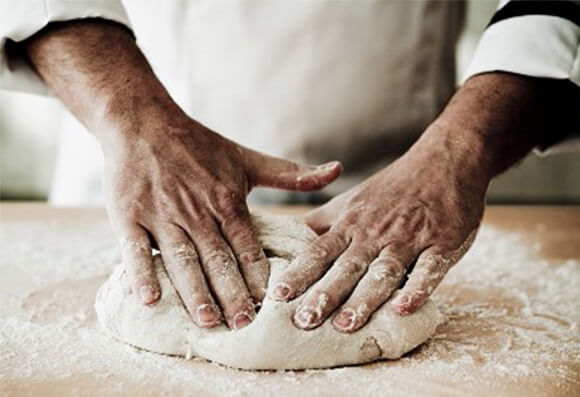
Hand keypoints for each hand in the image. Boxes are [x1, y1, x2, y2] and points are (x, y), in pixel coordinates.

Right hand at [104, 111, 341, 329]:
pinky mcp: (129, 215)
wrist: (143, 121)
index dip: (259, 277)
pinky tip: (149, 300)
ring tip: (207, 320)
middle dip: (232, 293)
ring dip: (194, 291)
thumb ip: (291, 173)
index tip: (271, 306)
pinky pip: (135, 249)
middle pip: (218, 259)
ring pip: (182, 259)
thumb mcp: (247, 159)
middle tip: (244, 325)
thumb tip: (338, 170)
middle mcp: (197, 211)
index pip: (248, 246)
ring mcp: (162, 215)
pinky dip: (141, 273)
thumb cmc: (198, 144)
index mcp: (227, 201)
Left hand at [268, 69, 579, 332]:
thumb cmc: (393, 186)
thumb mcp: (352, 200)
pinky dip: (417, 289)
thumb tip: (293, 236)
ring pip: (383, 272)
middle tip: (305, 321)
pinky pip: (429, 270)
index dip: (299, 274)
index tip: (277, 296)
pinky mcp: (441, 244)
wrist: (444, 161)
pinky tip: (403, 309)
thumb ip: (324, 221)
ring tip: (346, 325)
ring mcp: (408, 239)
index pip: (319, 252)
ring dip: (364, 299)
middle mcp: (375, 234)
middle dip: (325, 294)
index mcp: (352, 225)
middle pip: (347, 267)